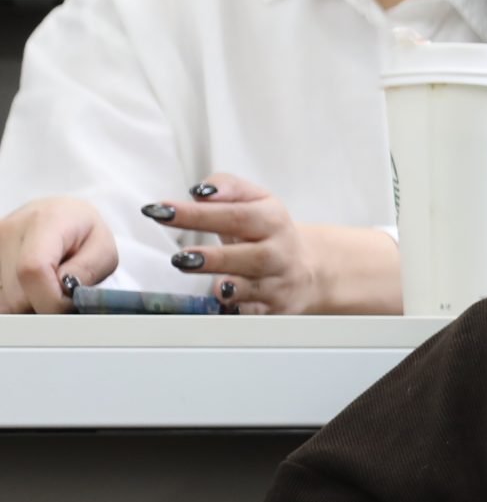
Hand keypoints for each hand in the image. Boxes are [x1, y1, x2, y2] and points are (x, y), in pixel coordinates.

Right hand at [0, 197, 116, 311]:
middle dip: (44, 304)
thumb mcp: (104, 250)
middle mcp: (10, 230)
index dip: (51, 299)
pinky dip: (17, 300)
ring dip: (29, 304)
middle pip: (16, 294)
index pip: (33, 270)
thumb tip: (63, 292)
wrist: (59, 214)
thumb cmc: (85, 233)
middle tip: (62, 291)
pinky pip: (0, 298)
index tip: (69, 301)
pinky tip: (31, 287)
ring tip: (47, 285)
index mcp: (45, 222)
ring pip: (4, 301)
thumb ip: (86, 271)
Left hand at [142, 175, 399, 313]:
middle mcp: (279, 253)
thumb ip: (227, 188)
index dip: (198, 214)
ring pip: (254, 288)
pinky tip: (220, 304)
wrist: (310, 270)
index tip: (162, 211)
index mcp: (273, 220)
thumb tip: (201, 192)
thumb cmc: (269, 233)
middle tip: (180, 257)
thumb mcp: (256, 201)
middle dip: (215, 258)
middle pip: (251, 256)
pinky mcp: (274, 309)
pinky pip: (254, 314)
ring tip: (198, 280)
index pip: (235, 215)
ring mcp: (278, 283)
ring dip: (226, 286)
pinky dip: (237, 311)